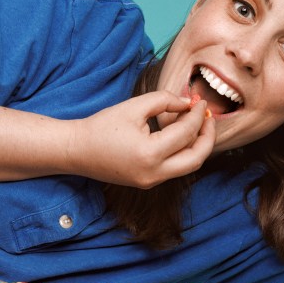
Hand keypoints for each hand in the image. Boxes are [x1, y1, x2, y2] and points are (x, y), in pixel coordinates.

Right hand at [67, 91, 214, 187]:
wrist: (76, 151)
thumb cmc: (101, 127)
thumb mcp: (133, 107)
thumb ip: (164, 101)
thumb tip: (188, 104)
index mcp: (150, 154)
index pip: (186, 132)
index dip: (197, 114)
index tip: (200, 101)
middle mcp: (154, 173)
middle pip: (197, 158)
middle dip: (207, 135)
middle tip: (208, 116)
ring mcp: (151, 181)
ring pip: (188, 165)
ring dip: (196, 144)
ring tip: (194, 121)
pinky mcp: (147, 182)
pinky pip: (174, 167)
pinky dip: (182, 151)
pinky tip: (178, 133)